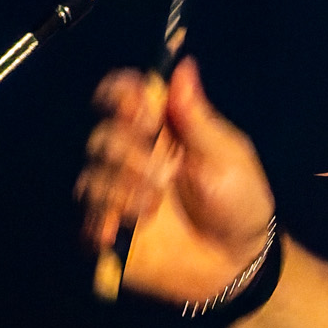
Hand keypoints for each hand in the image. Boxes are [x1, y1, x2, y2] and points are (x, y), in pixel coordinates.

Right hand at [76, 58, 278, 304]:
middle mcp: (135, 158)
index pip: (124, 97)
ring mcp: (119, 194)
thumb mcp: (227, 157)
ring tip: (155, 206)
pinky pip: (87, 216)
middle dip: (127, 150)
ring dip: (122, 188)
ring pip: (91, 175)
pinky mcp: (109, 231)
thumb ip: (197, 116)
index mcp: (163, 131)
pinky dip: (105, 218)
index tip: (136, 108)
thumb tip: (183, 63)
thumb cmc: (240, 203)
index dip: (120, 94)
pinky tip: (131, 227)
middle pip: (103, 135)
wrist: (238, 263)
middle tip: (159, 170)